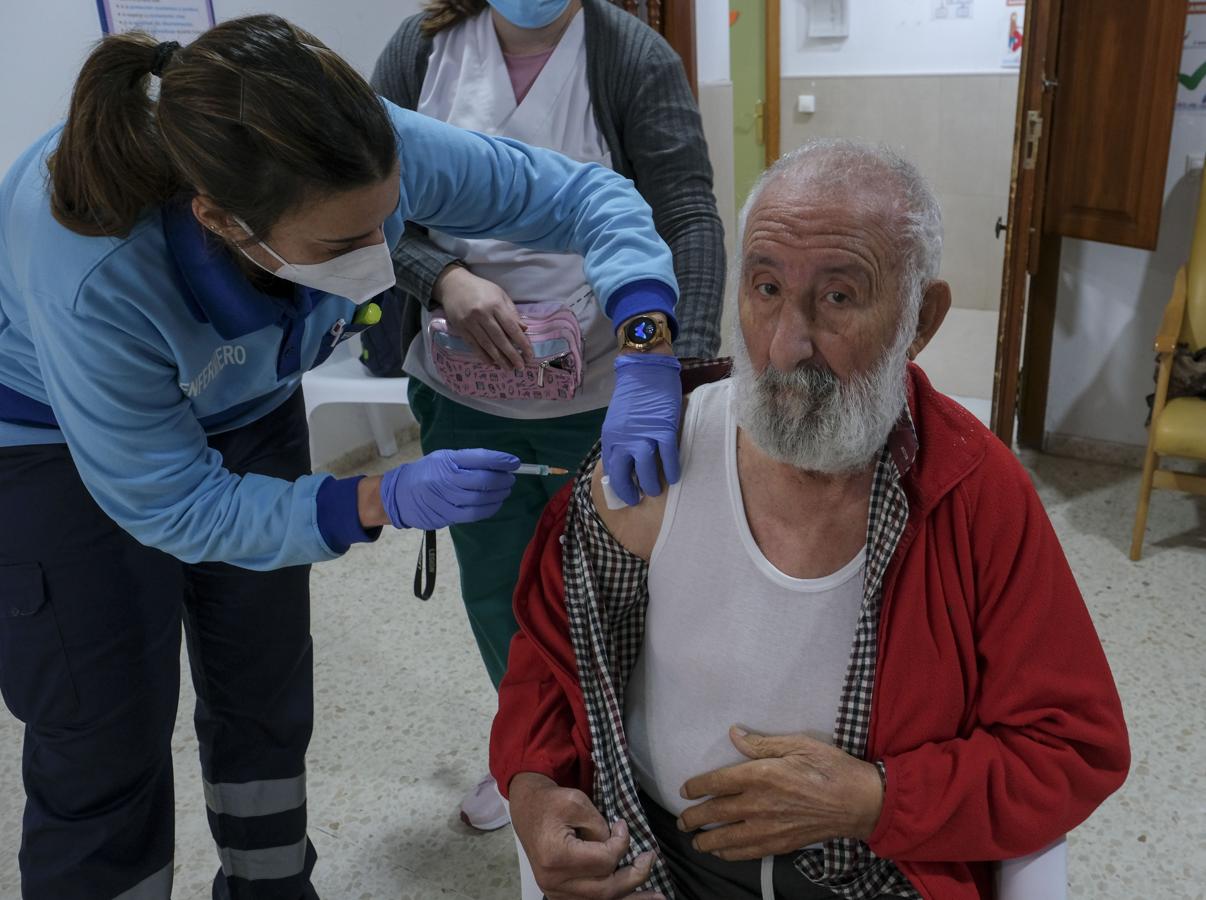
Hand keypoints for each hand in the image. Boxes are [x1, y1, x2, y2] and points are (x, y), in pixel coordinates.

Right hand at [379, 449, 518, 529]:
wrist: (399, 495)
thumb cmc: (426, 473)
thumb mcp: (443, 458)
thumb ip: (468, 460)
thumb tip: (498, 464)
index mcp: (447, 460)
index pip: (479, 458)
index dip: (500, 460)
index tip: (514, 462)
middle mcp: (446, 479)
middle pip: (483, 480)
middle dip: (502, 479)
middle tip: (510, 478)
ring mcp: (446, 499)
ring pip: (481, 499)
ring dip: (499, 495)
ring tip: (505, 490)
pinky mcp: (446, 516)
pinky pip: (474, 514)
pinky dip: (489, 509)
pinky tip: (496, 503)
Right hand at [433, 265, 532, 368]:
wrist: (453, 285)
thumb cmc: (481, 289)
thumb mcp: (500, 294)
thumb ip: (512, 312)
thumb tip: (524, 330)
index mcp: (495, 304)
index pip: (511, 327)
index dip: (522, 343)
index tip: (529, 355)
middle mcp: (482, 314)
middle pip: (500, 339)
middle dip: (512, 355)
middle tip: (521, 367)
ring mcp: (470, 323)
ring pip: (487, 345)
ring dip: (499, 359)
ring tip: (509, 369)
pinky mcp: (461, 329)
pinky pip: (474, 346)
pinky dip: (484, 356)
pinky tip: (492, 363)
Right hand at [509, 773, 665, 899]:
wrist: (528, 810)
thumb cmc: (552, 803)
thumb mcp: (578, 802)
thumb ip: (600, 827)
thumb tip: (618, 845)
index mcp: (557, 856)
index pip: (604, 861)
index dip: (621, 843)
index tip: (622, 825)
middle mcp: (554, 881)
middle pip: (604, 889)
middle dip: (634, 876)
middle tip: (650, 859)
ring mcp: (555, 891)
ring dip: (630, 898)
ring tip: (657, 897)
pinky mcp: (559, 894)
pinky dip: (613, 899)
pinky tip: (633, 897)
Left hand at [601, 354, 681, 506]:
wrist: (645, 369)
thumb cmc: (633, 394)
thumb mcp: (617, 419)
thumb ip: (620, 440)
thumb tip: (626, 462)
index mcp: (610, 436)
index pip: (611, 468)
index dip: (618, 484)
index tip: (626, 493)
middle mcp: (624, 438)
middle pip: (624, 473)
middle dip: (630, 490)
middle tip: (638, 498)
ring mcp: (644, 434)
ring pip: (646, 468)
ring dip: (651, 483)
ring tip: (656, 490)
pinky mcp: (664, 428)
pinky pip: (668, 456)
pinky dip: (672, 469)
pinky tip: (674, 477)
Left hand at [676, 727, 884, 861]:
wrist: (859, 802)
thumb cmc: (830, 767)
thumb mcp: (797, 744)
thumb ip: (762, 744)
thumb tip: (734, 735)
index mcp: (761, 775)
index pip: (717, 782)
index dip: (696, 787)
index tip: (684, 790)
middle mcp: (759, 803)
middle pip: (716, 812)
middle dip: (693, 818)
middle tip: (682, 820)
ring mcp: (769, 827)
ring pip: (727, 838)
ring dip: (707, 840)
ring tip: (695, 840)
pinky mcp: (781, 844)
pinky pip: (747, 852)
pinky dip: (730, 854)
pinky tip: (721, 853)